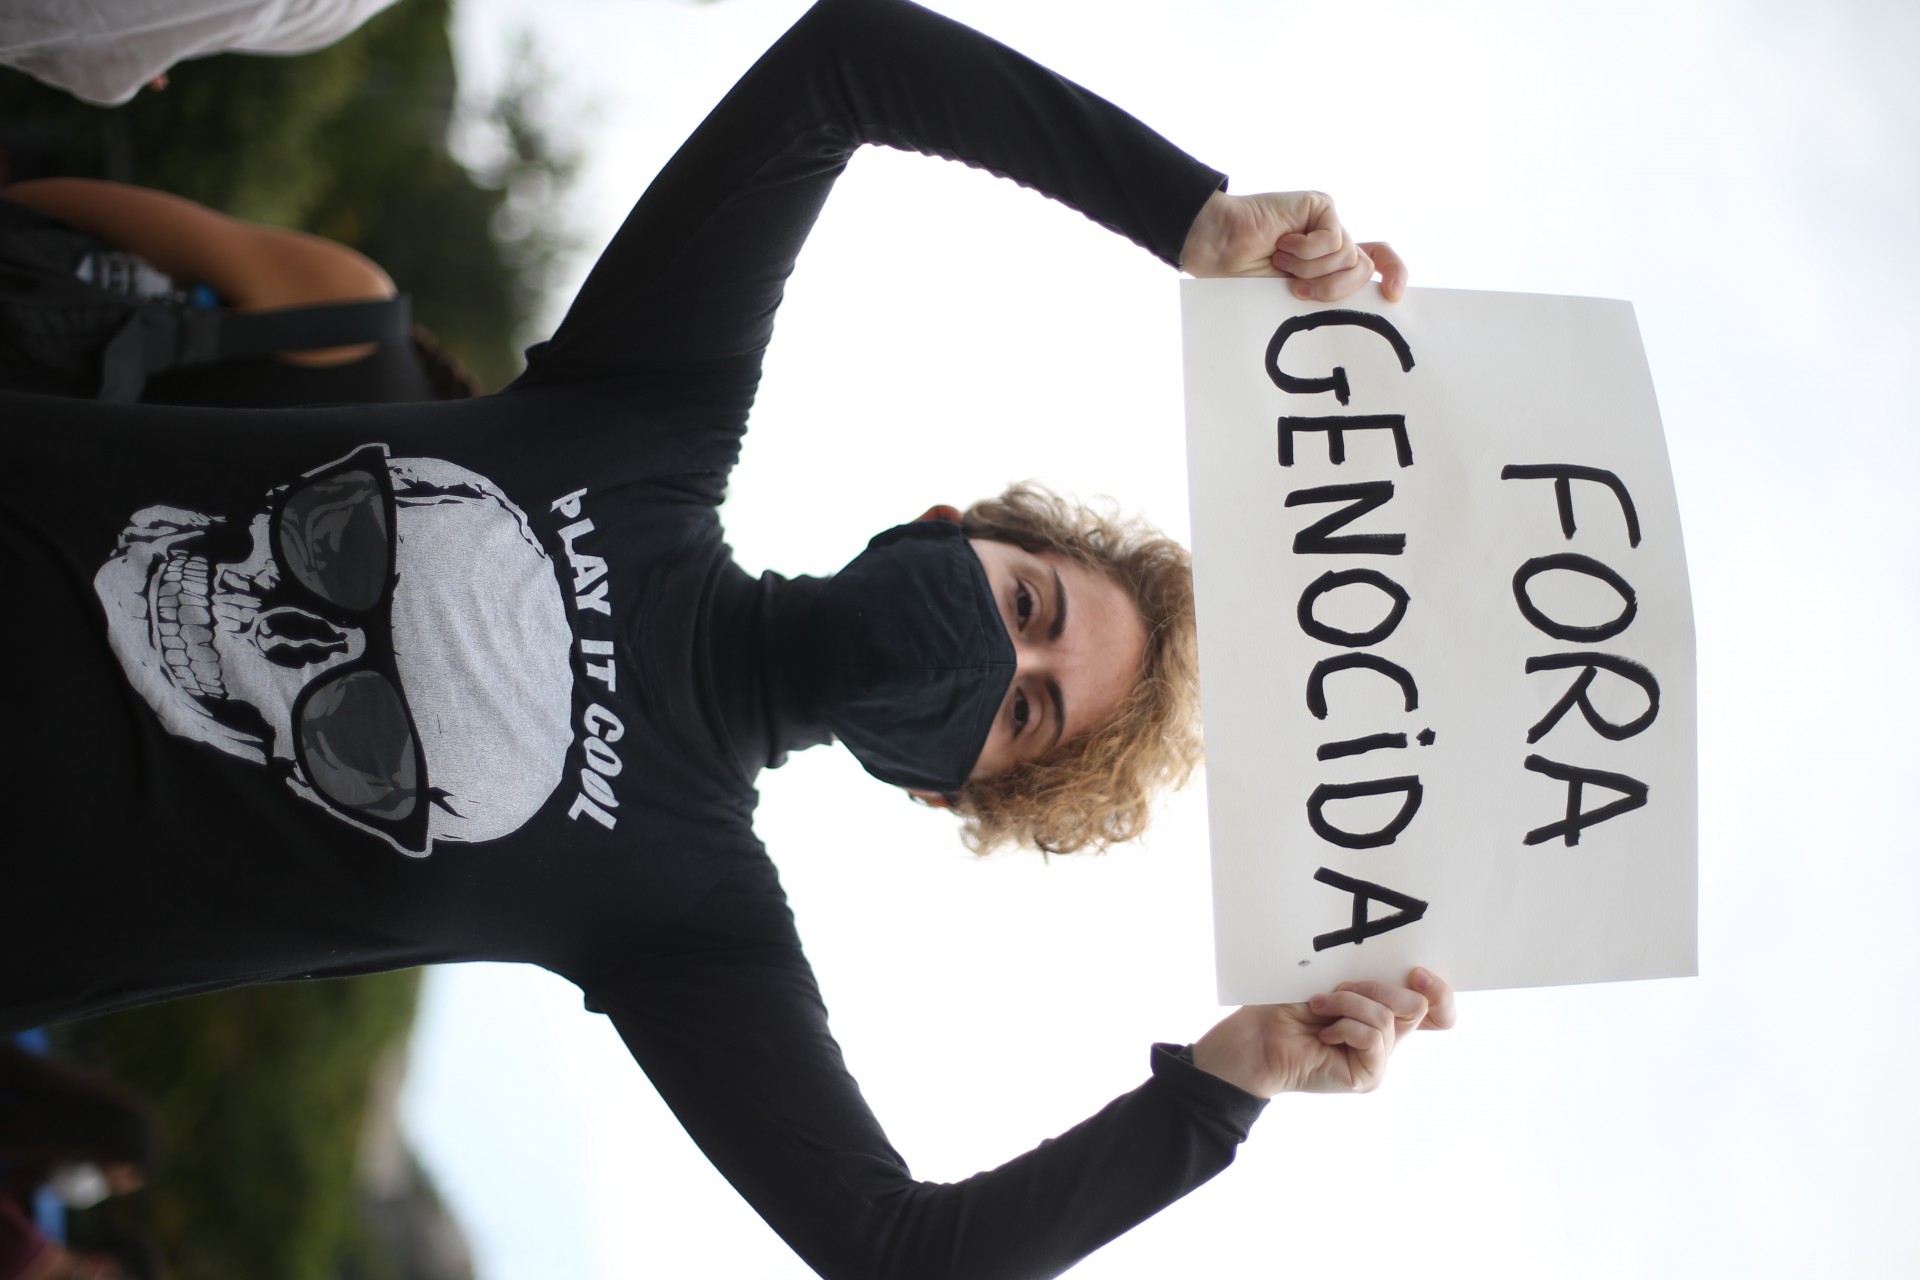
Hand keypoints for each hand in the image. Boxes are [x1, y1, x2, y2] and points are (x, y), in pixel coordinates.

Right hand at [1179, 189, 1407, 301]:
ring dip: (1309, 270)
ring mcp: (1328, 224)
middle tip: (1297, 290)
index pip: (1378, 261)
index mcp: (1330, 265)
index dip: (1394, 273)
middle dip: (1334, 288)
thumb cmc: (1247, 278)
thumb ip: (1327, 295)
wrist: (1222, 249)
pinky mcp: (1322, 207)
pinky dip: (1305, 250)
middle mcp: (1334, 244)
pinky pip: (1332, 240)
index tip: (1393, 295)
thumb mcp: (1293, 296)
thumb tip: (1364, 304)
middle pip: (1364, 269)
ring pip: (1348, 257)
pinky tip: (1283, 242)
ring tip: (1280, 260)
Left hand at [1190, 968, 1453, 1097]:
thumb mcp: (1335, 982)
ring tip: (1318, 1007)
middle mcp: (1388, 1036)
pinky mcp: (1368, 1076)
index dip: (1439, 990)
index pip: (1437, 1007)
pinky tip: (1323, 1033)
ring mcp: (1378, 1058)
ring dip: (1348, 1003)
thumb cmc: (1289, 1004)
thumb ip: (1372, 984)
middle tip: (1341, 986)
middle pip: (1419, 1006)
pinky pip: (1373, 1039)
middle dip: (1377, 987)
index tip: (1416, 971)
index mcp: (1384, 1011)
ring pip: (1388, 1018)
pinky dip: (1345, 1027)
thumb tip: (1409, 979)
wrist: (1257, 1035)